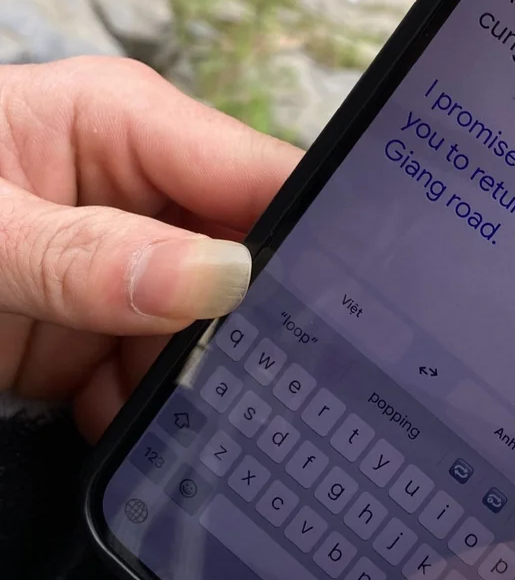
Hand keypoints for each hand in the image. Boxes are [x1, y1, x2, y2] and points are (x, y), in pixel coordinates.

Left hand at [0, 57, 300, 440]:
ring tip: (238, 432)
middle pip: (250, 265)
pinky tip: (172, 452)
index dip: (317, 236)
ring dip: (219, 385)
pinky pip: (160, 384)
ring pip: (213, 338)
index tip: (364, 306)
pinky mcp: (94, 339)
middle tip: (304, 389)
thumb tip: (221, 279)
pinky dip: (167, 422)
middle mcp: (142, 198)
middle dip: (269, 327)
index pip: (259, 175)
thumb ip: (86, 252)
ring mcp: (122, 274)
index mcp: (129, 127)